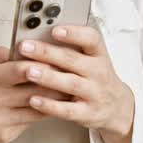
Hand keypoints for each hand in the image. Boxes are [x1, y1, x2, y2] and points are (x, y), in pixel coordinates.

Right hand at [0, 47, 70, 142]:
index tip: (57, 59)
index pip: (21, 68)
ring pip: (37, 108)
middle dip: (56, 83)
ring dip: (55, 100)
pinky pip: (29, 123)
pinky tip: (51, 107)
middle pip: (34, 90)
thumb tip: (20, 46)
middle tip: (72, 76)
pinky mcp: (4, 135)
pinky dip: (41, 114)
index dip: (43, 64)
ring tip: (68, 91)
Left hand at [15, 25, 135, 135]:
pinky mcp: (87, 113)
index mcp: (98, 55)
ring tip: (28, 71)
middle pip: (72, 60)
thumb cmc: (96, 78)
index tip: (55, 30)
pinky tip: (34, 100)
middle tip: (25, 47)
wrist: (117, 107)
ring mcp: (94, 93)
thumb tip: (38, 34)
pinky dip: (50, 106)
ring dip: (48, 77)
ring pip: (70, 84)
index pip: (91, 39)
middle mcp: (98, 72)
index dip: (74, 33)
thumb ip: (71, 48)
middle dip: (47, 52)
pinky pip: (68, 110)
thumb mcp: (92, 59)